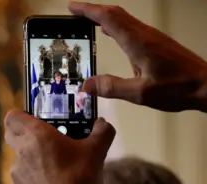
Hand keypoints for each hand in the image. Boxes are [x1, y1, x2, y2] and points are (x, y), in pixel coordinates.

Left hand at [4, 111, 115, 183]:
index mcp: (36, 136)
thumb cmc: (80, 180)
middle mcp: (21, 151)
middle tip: (45, 135)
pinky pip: (21, 173)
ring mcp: (16, 171)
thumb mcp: (97, 152)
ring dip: (29, 153)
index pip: (12, 116)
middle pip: (11, 134)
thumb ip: (102, 131)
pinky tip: (49, 180)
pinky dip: (31, 172)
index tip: (36, 118)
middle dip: (24, 131)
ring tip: (52, 161)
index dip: (21, 114)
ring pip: (17, 154)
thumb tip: (103, 123)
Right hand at [70, 2, 206, 111]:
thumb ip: (112, 88)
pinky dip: (116, 24)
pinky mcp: (157, 42)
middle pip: (115, 13)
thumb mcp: (140, 93)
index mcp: (137, 43)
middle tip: (75, 11)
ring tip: (89, 20)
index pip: (108, 19)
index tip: (72, 8)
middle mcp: (144, 35)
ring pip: (124, 18)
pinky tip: (112, 33)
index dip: (88, 10)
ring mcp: (152, 37)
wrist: (206, 85)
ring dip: (104, 15)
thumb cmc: (177, 88)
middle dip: (93, 9)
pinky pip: (131, 26)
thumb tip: (87, 84)